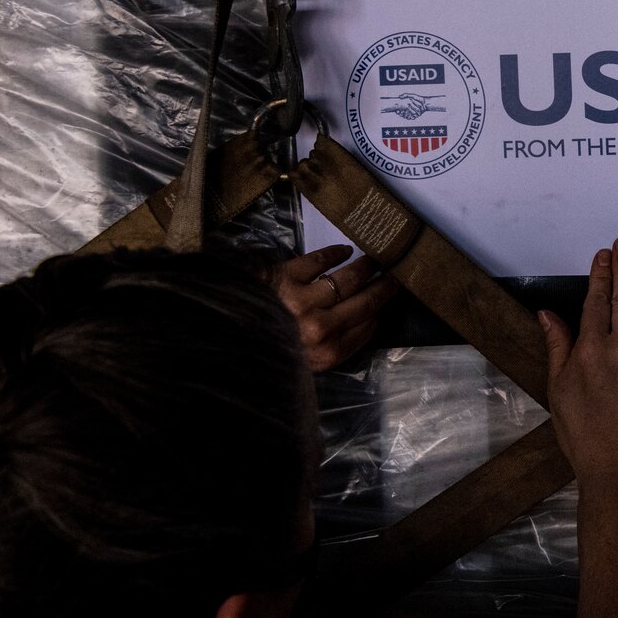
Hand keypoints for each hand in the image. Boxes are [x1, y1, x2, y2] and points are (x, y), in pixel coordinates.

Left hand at [272, 244, 400, 371]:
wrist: (221, 337)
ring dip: (365, 268)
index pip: (366, 329)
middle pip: (363, 303)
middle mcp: (320, 327)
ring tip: (376, 260)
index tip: (388, 302)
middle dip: (384, 288)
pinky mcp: (286, 276)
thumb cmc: (265, 352)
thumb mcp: (303, 366)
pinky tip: (344, 251)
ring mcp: (303, 300)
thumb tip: (362, 324)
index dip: (380, 313)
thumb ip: (331, 350)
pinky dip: (334, 254)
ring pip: (346, 279)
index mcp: (325, 353)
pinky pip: (318, 261)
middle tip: (396, 275)